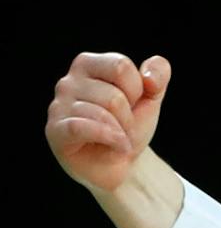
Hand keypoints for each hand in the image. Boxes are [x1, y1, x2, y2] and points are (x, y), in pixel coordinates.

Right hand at [47, 52, 170, 192]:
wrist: (121, 162)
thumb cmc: (130, 125)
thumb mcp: (151, 96)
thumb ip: (158, 74)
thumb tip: (149, 76)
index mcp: (88, 65)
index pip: (120, 66)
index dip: (137, 89)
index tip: (133, 103)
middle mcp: (68, 82)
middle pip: (114, 95)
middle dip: (129, 117)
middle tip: (124, 127)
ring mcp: (58, 106)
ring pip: (103, 112)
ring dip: (121, 132)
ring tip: (118, 138)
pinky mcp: (56, 131)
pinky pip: (82, 127)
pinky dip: (109, 139)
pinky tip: (118, 146)